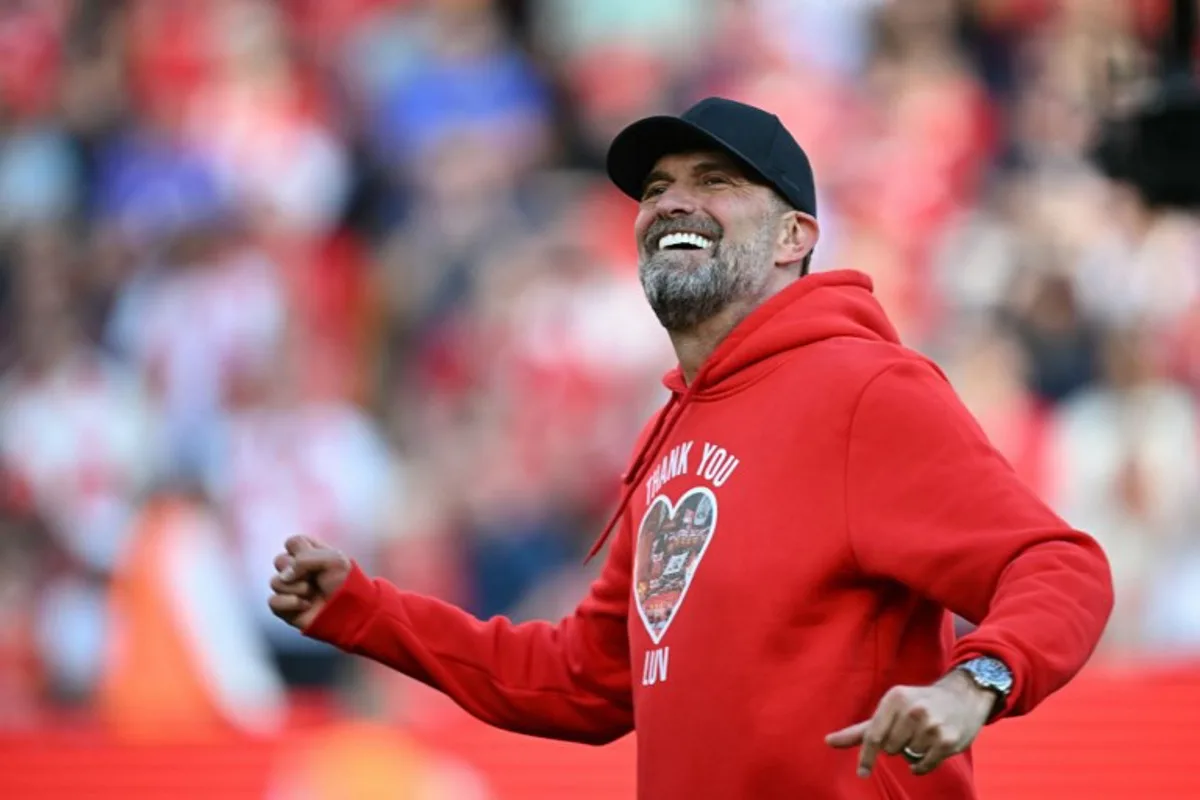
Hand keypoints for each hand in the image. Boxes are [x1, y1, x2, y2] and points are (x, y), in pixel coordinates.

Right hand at [268, 535, 351, 630]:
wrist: (352, 610)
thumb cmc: (346, 582)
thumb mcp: (333, 559)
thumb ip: (305, 559)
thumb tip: (283, 576)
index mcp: (309, 553)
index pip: (292, 542)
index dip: (302, 550)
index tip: (319, 559)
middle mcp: (296, 569)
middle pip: (279, 560)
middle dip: (298, 570)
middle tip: (315, 578)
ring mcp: (290, 589)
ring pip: (275, 582)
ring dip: (298, 588)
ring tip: (313, 593)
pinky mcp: (286, 608)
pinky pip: (273, 602)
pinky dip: (290, 603)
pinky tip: (306, 605)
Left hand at [824, 671, 995, 776]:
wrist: (963, 697)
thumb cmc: (918, 704)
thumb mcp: (890, 709)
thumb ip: (860, 730)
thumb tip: (827, 741)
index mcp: (895, 698)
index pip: (874, 735)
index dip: (867, 756)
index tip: (861, 773)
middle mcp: (913, 710)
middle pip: (890, 749)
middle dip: (896, 745)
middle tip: (909, 731)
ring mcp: (931, 725)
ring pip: (908, 756)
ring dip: (913, 751)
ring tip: (924, 734)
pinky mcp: (947, 741)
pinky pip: (924, 765)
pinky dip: (922, 765)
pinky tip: (929, 751)